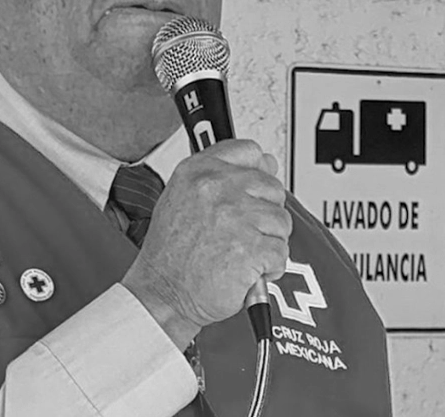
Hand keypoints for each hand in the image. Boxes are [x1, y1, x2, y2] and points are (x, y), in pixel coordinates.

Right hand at [121, 139, 292, 348]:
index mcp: (199, 171)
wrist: (163, 294)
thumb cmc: (171, 254)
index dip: (257, 173)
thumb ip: (222, 177)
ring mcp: (236, 216)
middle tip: (239, 234)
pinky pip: (281, 252)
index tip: (251, 191)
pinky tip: (245, 270)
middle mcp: (217, 187)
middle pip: (272, 187)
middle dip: (264, 215)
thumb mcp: (183, 199)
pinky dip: (270, 268)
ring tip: (239, 253)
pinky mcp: (252, 247)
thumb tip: (266, 163)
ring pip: (281, 221)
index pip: (249, 151)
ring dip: (268, 243)